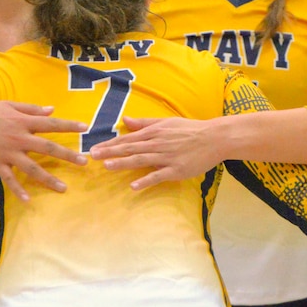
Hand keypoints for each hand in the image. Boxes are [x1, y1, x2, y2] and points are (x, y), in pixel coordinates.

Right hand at [0, 101, 86, 202]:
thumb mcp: (9, 105)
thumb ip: (31, 109)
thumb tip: (52, 109)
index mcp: (23, 122)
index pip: (51, 124)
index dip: (68, 125)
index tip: (85, 128)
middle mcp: (19, 138)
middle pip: (48, 148)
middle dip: (67, 155)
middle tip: (84, 162)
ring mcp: (8, 152)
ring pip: (32, 168)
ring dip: (49, 179)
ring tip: (63, 188)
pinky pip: (9, 179)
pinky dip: (18, 190)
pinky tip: (28, 201)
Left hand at [87, 116, 225, 190]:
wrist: (214, 138)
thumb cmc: (190, 130)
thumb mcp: (166, 122)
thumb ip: (145, 123)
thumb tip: (126, 120)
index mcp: (154, 132)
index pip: (127, 138)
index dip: (110, 144)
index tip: (94, 148)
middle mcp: (157, 143)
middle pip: (130, 148)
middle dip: (110, 152)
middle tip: (92, 156)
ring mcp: (167, 157)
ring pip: (141, 160)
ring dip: (123, 163)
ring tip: (107, 166)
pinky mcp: (176, 170)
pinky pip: (158, 175)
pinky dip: (146, 180)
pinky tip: (133, 186)